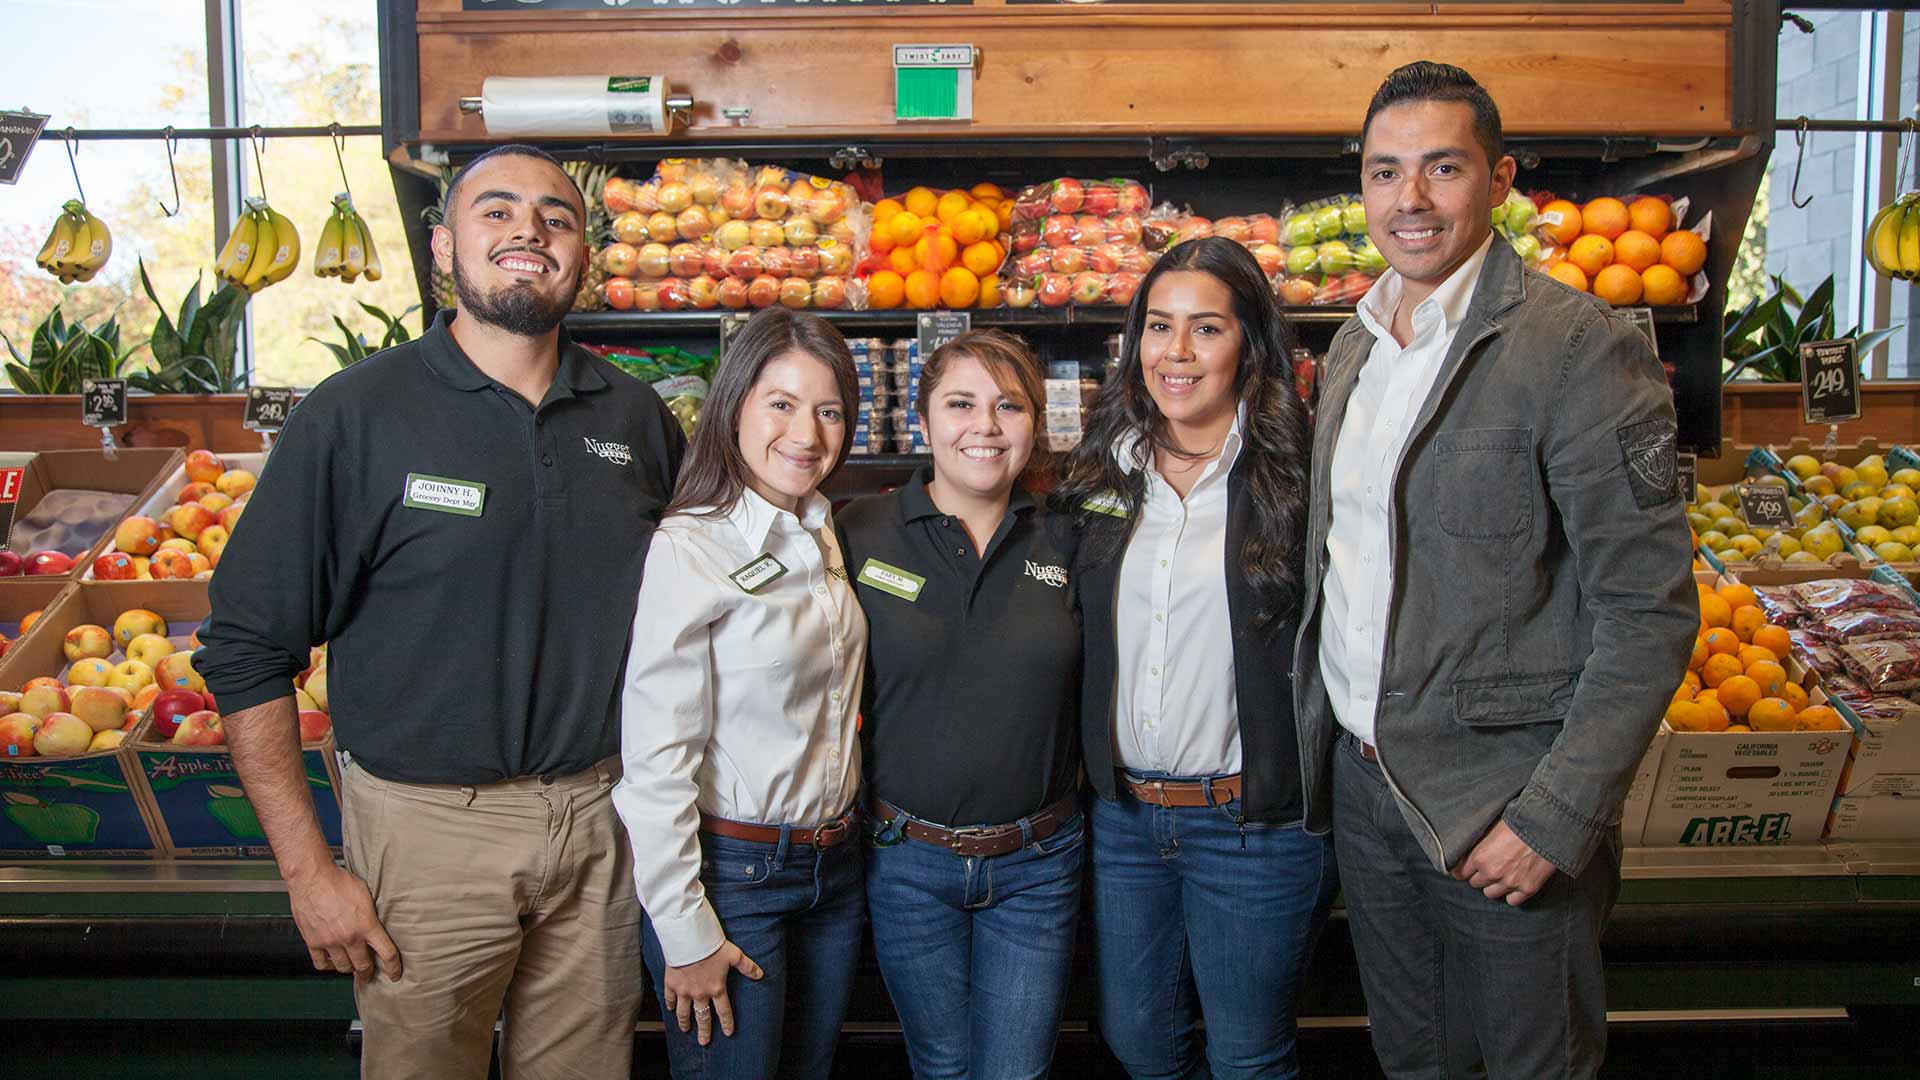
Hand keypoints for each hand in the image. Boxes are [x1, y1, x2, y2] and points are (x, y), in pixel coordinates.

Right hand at [286, 861, 401, 979]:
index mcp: (366, 925)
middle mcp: (349, 937)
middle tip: (370, 972)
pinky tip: (332, 961)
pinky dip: (328, 965)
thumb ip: (372, 915)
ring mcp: (330, 942)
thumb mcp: (366, 895)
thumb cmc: (339, 881)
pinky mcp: (313, 942)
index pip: (387, 954)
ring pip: (343, 967)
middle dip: (369, 971)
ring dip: (350, 968)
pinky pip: (321, 964)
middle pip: (363, 966)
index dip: (393, 968)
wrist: (312, 877)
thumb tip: (380, 924)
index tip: (395, 974)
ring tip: (352, 965)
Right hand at [662, 940, 763, 1045]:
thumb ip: (747, 967)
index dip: (727, 1023)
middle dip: (704, 1031)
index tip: (728, 1033)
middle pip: (703, 1017)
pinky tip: (670, 1010)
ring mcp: (684, 991)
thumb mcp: (734, 954)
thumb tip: (760, 974)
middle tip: (704, 1042)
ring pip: (684, 1012)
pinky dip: (670, 1006)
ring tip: (685, 1029)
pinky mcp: (671, 984)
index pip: (724, 1011)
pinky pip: (669, 999)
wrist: (688, 938)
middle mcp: (700, 994)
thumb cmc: (711, 945)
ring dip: (685, 1022)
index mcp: (716, 988)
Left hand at [1450, 820, 1557, 906]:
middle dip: (1478, 875)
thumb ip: (1479, 843)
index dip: (1461, 869)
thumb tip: (1468, 849)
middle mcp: (1492, 873)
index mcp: (1480, 857)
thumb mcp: (1491, 827)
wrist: (1548, 826)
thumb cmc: (1519, 820)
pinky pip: (1512, 901)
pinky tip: (1513, 884)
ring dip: (1493, 886)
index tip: (1464, 868)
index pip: (1459, 872)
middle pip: (1475, 883)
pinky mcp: (1528, 888)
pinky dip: (1511, 894)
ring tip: (1499, 875)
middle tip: (1486, 867)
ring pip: (1491, 894)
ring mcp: (1510, 883)